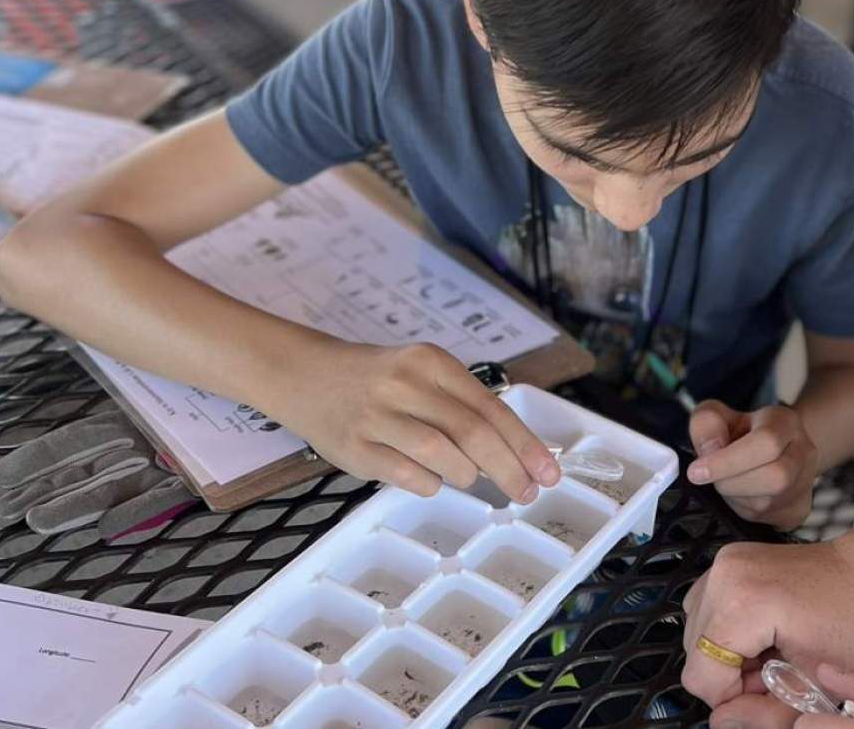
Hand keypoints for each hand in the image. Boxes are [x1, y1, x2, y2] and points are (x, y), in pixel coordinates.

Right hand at [273, 340, 558, 502]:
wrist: (305, 375)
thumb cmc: (378, 380)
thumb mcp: (422, 373)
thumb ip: (462, 405)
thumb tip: (515, 452)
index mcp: (431, 362)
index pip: (490, 407)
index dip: (524, 444)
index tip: (548, 471)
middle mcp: (405, 384)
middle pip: (473, 433)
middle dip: (509, 468)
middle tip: (527, 492)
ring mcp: (377, 416)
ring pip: (442, 455)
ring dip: (467, 474)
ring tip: (469, 477)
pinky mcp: (354, 448)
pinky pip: (407, 476)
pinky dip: (429, 484)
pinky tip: (431, 480)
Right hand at [681, 527, 853, 708]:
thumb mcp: (818, 682)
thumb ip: (768, 712)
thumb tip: (722, 722)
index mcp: (743, 603)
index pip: (701, 675)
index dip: (731, 696)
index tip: (770, 687)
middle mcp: (722, 576)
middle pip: (696, 654)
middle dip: (733, 673)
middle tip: (778, 667)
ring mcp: (722, 563)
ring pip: (698, 634)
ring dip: (730, 652)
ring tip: (773, 647)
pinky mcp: (726, 560)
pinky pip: (707, 610)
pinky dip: (730, 630)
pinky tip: (764, 631)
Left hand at [687, 400, 818, 528]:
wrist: (770, 450)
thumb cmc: (739, 432)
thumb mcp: (717, 416)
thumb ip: (707, 424)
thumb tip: (710, 451)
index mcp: (785, 422)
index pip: (766, 442)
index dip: (728, 461)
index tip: (696, 472)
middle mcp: (804, 451)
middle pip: (775, 476)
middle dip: (732, 482)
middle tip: (712, 478)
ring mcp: (806, 483)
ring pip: (768, 502)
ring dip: (735, 497)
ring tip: (727, 483)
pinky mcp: (799, 509)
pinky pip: (769, 520)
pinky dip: (745, 511)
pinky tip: (740, 496)